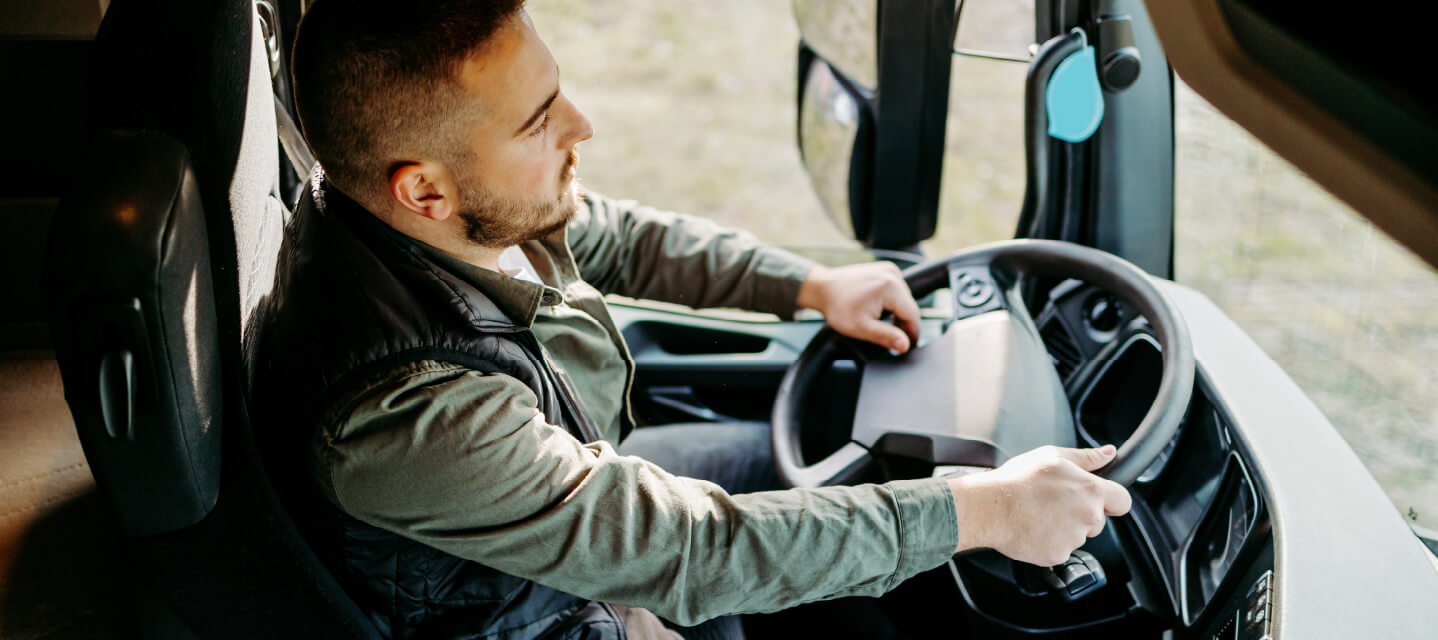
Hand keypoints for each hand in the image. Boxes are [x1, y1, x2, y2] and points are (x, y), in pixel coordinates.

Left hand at [796, 262, 920, 352]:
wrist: (822, 288)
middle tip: (897, 342)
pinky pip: (897, 291)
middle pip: (909, 306)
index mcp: (890, 286)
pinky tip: (885, 314)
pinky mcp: (885, 270)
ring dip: (900, 314)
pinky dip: (895, 303)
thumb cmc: (837, 306)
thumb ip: (886, 336)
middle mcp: (892, 274)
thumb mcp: (861, 327)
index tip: (910, 347)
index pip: (912, 314)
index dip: (913, 333)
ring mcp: (889, 270)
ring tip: (890, 329)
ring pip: (905, 299)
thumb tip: (905, 346)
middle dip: (906, 324)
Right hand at [947, 445, 1131, 565]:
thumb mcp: (1052, 457)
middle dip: (1082, 514)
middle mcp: (1088, 516)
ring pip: (1078, 535)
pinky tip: (1034, 528)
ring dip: (1064, 528)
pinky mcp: (1058, 555)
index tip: (1101, 499)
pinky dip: (1049, 541)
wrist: (990, 506)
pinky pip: (1061, 549)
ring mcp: (1074, 538)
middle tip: (1054, 503)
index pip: (1123, 501)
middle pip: (1098, 520)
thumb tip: (1109, 453)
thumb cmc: (1018, 479)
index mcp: (1091, 490)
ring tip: (1039, 514)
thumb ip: (1086, 458)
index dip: (1112, 499)